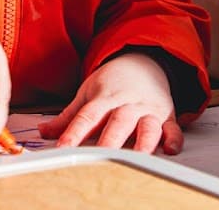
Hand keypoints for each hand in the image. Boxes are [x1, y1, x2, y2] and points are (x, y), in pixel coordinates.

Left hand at [37, 52, 182, 154]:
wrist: (144, 62)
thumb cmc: (112, 82)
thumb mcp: (88, 93)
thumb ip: (68, 116)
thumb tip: (44, 132)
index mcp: (105, 98)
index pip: (87, 116)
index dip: (74, 133)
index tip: (63, 148)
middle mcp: (128, 104)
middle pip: (118, 122)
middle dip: (110, 140)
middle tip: (100, 156)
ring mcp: (148, 109)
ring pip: (147, 126)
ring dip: (143, 141)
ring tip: (138, 156)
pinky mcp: (167, 116)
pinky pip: (172, 128)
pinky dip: (173, 138)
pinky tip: (170, 149)